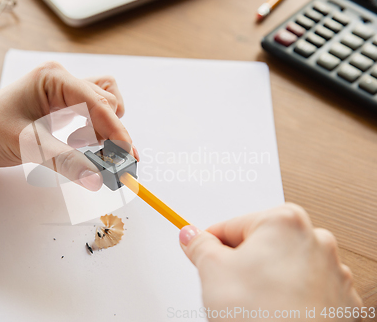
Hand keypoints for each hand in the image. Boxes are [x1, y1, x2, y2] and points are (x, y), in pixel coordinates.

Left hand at [0, 62, 138, 190]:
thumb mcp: (29, 146)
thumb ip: (66, 161)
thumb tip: (98, 178)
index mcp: (53, 78)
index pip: (97, 101)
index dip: (116, 129)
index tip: (127, 155)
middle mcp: (63, 80)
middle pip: (106, 102)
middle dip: (112, 133)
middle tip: (112, 163)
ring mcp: (66, 90)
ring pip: (106, 104)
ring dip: (106, 130)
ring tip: (90, 150)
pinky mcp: (67, 103)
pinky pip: (96, 111)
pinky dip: (99, 129)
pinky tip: (83, 144)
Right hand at [179, 203, 361, 320]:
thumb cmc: (262, 314)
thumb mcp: (212, 270)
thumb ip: (199, 245)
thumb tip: (192, 236)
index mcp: (285, 221)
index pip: (232, 226)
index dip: (212, 246)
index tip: (205, 257)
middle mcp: (316, 239)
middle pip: (261, 244)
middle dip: (242, 263)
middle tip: (229, 287)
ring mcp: (333, 271)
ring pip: (283, 267)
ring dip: (265, 280)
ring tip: (253, 304)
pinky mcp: (341, 300)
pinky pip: (304, 289)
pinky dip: (289, 298)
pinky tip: (274, 312)